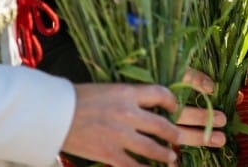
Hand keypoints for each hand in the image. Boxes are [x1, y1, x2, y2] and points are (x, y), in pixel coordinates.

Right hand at [60, 81, 225, 166]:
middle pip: (165, 125)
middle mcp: (128, 112)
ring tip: (174, 158)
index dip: (174, 103)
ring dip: (167, 154)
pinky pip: (135, 166)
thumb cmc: (77, 98)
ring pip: (154, 147)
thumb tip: (146, 104)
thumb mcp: (106, 89)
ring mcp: (120, 134)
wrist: (52, 114)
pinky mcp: (110, 153)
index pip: (162, 94)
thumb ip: (128, 97)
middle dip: (184, 133)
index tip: (177, 108)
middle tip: (196, 137)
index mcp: (127, 92)